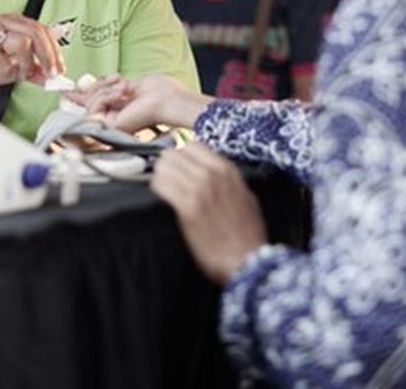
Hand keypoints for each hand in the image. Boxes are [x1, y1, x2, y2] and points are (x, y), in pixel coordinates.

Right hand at [0, 13, 65, 94]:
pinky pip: (5, 65)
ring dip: (24, 66)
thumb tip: (52, 76)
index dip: (55, 49)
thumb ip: (34, 69)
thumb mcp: (15, 66)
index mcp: (14, 23)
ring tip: (13, 73)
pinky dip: (4, 75)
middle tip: (51, 74)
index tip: (60, 68)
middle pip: (36, 32)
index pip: (42, 30)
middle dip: (48, 56)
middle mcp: (4, 22)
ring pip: (23, 45)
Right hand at [66, 74, 209, 132]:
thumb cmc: (159, 91)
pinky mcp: (110, 126)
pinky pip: (95, 107)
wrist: (170, 100)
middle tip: (117, 79)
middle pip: (88, 100)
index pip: (91, 103)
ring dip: (106, 89)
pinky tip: (122, 94)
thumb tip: (85, 86)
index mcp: (118, 108)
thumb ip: (105, 87)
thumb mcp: (126, 84)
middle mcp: (112, 118)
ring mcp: (111, 124)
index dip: (78, 95)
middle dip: (100, 85)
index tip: (65, 89)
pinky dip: (106, 95)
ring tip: (125, 88)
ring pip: (90, 102)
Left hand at [151, 142, 266, 283]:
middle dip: (167, 165)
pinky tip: (162, 197)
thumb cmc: (247, 235)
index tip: (177, 167)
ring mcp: (200, 189)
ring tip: (164, 188)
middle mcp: (213, 174)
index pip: (192, 145)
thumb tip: (214, 174)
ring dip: (160, 176)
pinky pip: (160, 184)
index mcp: (227, 170)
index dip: (181, 156)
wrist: (247, 260)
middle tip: (167, 179)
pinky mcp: (187, 207)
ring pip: (164, 166)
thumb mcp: (246, 198)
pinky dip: (157, 188)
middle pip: (174, 153)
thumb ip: (229, 182)